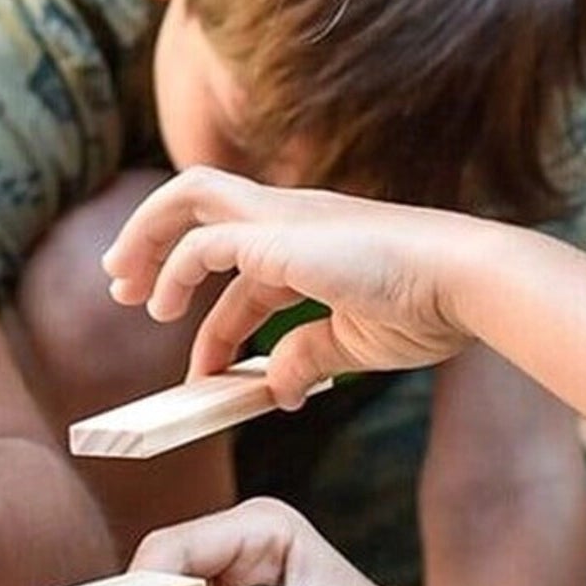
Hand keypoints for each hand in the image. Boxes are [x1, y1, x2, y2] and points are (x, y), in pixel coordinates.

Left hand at [101, 169, 478, 399]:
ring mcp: (284, 217)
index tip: (202, 369)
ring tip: (123, 285)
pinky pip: (202, 241)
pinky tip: (164, 307)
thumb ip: (308, 358)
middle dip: (155, 239)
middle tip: (122, 287)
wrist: (463, 282)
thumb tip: (274, 389)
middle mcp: (293, 217)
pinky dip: (175, 269)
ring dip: (147, 237)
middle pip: (203, 201)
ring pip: (189, 196)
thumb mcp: (355, 343)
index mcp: (316, 242)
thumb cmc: (427, 307)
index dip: (216, 321)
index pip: (246, 270)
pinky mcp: (276, 235)